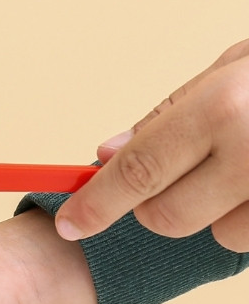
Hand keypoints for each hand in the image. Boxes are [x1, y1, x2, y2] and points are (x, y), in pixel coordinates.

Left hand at [56, 40, 248, 251]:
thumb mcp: (233, 70)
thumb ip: (168, 116)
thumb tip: (105, 156)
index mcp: (224, 108)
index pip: (137, 172)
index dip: (96, 205)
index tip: (71, 223)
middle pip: (167, 217)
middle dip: (157, 206)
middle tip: (184, 175)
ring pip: (219, 233)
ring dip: (222, 212)